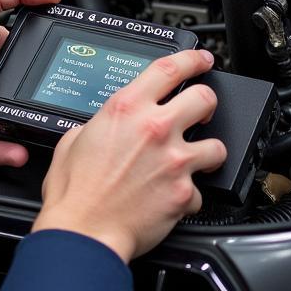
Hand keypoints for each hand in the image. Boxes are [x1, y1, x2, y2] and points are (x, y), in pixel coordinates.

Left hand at [0, 0, 61, 167]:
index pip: (24, 60)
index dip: (43, 66)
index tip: (62, 71)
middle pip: (18, 95)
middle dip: (38, 103)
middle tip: (56, 105)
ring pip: (5, 125)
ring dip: (24, 131)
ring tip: (40, 132)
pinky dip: (2, 152)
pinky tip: (17, 150)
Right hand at [31, 48, 226, 263]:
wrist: (84, 232)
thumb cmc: (75, 192)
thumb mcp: (74, 141)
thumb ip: (97, 125)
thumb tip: (105, 126)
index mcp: (126, 108)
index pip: (170, 68)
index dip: (191, 59)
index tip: (201, 60)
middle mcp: (155, 128)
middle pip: (204, 97)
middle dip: (206, 103)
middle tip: (200, 112)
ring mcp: (174, 160)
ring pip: (216, 144)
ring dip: (207, 151)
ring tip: (193, 160)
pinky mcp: (184, 192)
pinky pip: (200, 190)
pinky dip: (189, 194)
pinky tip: (173, 197)